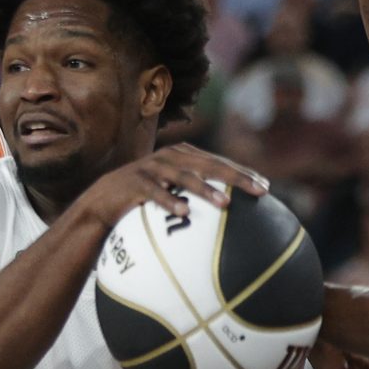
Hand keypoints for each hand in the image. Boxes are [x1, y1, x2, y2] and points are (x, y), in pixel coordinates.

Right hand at [77, 143, 267, 229]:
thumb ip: (196, 192)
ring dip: (205, 190)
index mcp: (181, 155)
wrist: (103, 201)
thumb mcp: (171, 191)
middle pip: (208, 165)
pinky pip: (155, 193)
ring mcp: (151, 168)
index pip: (218, 162)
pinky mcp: (134, 183)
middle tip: (258, 190)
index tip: (265, 187)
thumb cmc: (144, 199)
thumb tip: (231, 209)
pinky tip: (184, 213)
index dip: (242, 172)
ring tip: (226, 204)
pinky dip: (169, 201)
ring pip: (184, 176)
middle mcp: (169, 157)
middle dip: (235, 177)